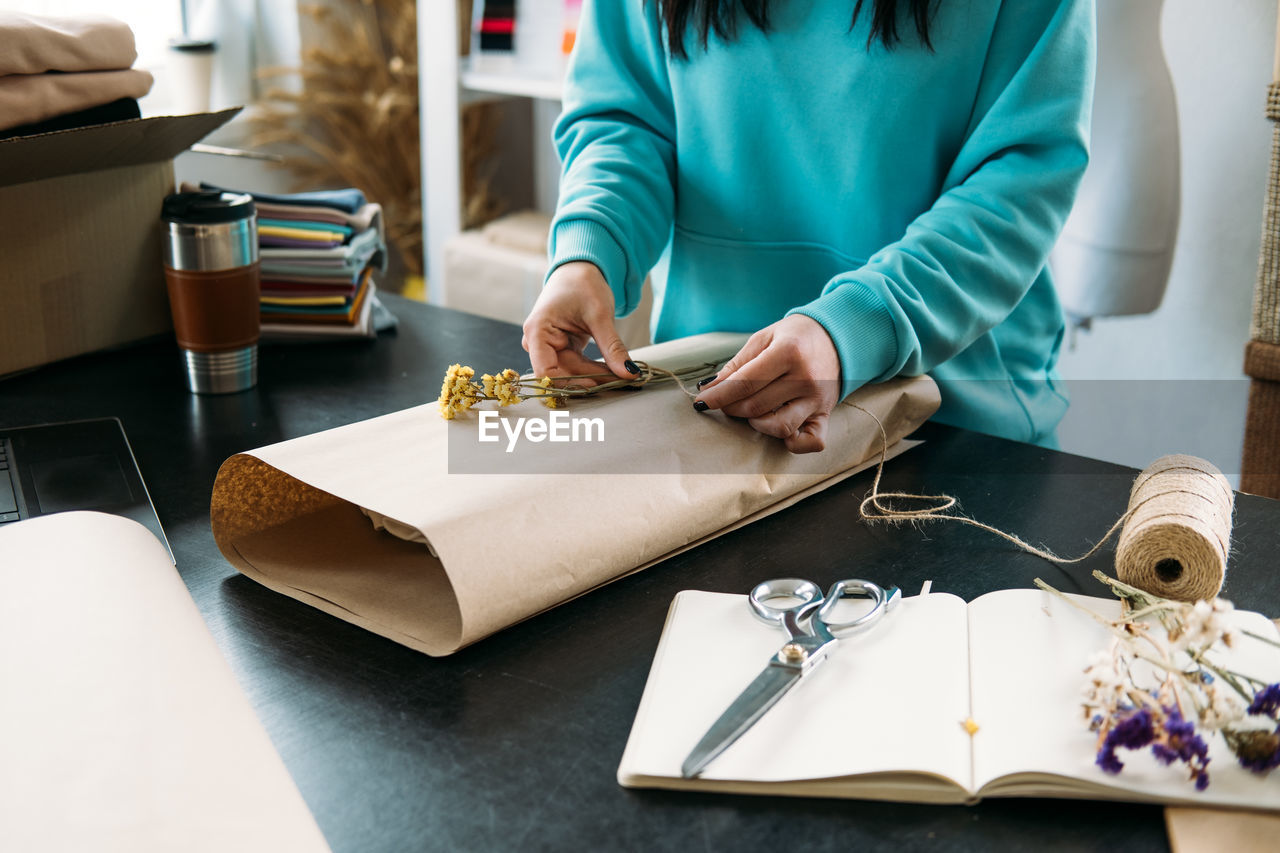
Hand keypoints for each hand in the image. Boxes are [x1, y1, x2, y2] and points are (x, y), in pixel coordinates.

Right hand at [522, 261, 639, 385]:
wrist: (580, 271)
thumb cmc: (583, 284)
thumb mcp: (600, 315)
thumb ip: (612, 347)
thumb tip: (629, 374)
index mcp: (537, 331)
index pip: (545, 372)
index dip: (570, 383)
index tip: (598, 384)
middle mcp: (536, 342)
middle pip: (561, 374)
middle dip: (589, 379)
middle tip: (619, 381)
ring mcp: (547, 347)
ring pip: (570, 372)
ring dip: (594, 376)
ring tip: (620, 376)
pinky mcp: (560, 348)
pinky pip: (576, 366)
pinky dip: (594, 369)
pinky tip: (612, 370)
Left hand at [693, 315, 841, 453]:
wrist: (837, 337)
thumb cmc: (794, 337)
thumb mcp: (763, 339)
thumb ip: (737, 365)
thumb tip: (709, 388)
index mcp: (788, 352)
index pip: (744, 383)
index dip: (718, 395)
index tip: (701, 401)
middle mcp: (805, 378)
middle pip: (756, 406)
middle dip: (731, 408)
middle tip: (725, 401)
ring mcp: (818, 400)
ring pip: (779, 427)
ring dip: (755, 424)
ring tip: (750, 411)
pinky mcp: (826, 415)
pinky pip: (811, 442)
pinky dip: (793, 443)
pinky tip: (778, 430)